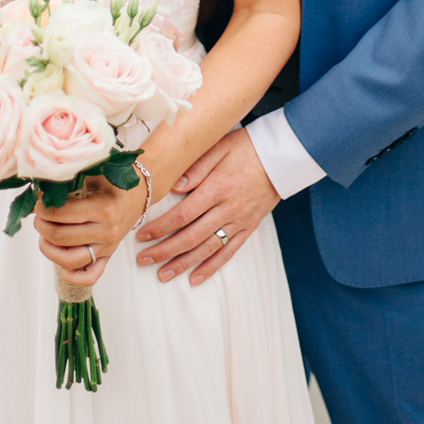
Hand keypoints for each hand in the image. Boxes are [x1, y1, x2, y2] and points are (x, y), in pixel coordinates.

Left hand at [33, 177, 146, 288]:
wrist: (137, 194)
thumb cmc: (113, 183)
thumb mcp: (93, 173)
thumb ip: (68, 180)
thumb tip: (39, 191)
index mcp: (104, 208)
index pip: (62, 214)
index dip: (44, 209)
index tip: (38, 203)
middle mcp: (106, 231)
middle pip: (61, 237)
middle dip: (42, 226)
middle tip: (38, 217)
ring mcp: (107, 247)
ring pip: (70, 261)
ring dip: (49, 250)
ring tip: (44, 236)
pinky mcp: (107, 257)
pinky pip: (89, 276)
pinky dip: (72, 275)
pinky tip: (60, 260)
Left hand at [135, 129, 278, 285]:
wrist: (282, 156)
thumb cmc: (248, 147)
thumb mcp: (219, 146)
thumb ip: (196, 167)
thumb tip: (172, 187)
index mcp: (216, 188)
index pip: (182, 215)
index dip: (159, 228)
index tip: (141, 235)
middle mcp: (227, 209)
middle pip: (191, 237)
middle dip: (164, 251)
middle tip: (144, 260)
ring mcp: (238, 221)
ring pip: (207, 249)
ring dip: (183, 264)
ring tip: (163, 275)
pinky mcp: (248, 227)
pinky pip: (228, 252)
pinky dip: (212, 267)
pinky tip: (196, 278)